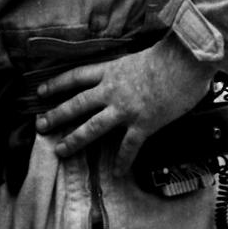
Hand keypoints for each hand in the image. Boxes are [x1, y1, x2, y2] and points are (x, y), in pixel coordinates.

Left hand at [34, 36, 215, 175]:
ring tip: (61, 151)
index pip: (76, 76)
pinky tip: (117, 174)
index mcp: (111, 70)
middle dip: (56, 115)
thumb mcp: (140, 56)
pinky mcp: (143, 124)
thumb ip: (129, 68)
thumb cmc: (170, 54)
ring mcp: (126, 109)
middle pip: (77, 104)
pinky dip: (122, 162)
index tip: (40, 92)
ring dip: (75, 140)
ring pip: (92, 127)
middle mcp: (112, 90)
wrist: (187, 62)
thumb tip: (129, 74)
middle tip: (40, 126)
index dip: (56, 84)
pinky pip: (128, 147)